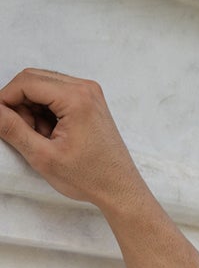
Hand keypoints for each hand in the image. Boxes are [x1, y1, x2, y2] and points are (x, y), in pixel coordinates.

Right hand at [0, 69, 149, 213]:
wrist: (119, 188)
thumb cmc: (89, 176)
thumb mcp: (42, 156)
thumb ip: (12, 129)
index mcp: (76, 98)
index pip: (25, 82)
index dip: (4, 99)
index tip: (0, 120)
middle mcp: (85, 89)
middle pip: (33, 80)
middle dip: (18, 103)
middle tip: (20, 131)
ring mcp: (89, 94)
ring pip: (43, 87)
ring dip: (31, 108)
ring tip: (39, 137)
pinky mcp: (89, 102)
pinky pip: (56, 95)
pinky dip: (44, 111)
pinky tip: (49, 134)